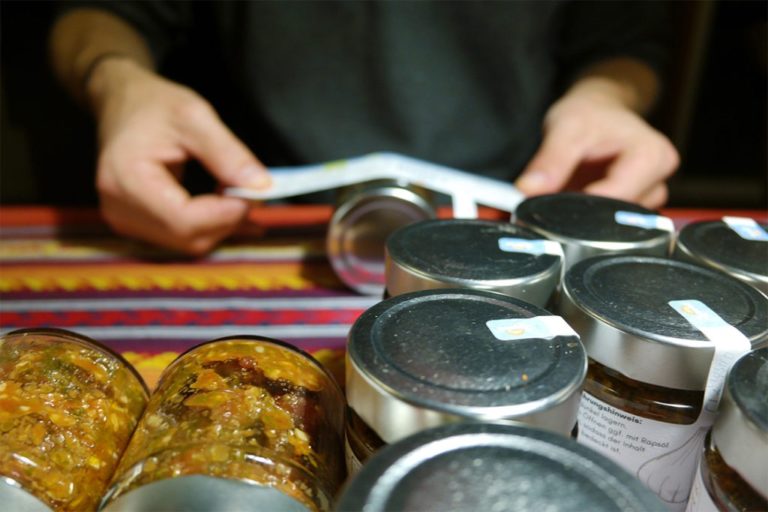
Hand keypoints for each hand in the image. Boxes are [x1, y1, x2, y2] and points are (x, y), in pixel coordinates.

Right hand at [87, 58, 269, 254]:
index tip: (255, 193)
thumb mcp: (195, 117)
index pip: (184, 220)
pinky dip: (210, 225)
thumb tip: (262, 187)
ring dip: (222, 223)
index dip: (226, 214)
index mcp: (128, 179)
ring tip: (239, 193)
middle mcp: (119, 208)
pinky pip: (182, 237)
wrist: (121, 104)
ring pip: (189, 242)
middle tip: (253, 192)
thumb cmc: (153, 104)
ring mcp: (125, 220)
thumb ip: (229, 154)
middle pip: (188, 237)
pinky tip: (227, 206)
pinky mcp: (136, 224)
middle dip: (228, 219)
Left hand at [515, 75, 678, 208]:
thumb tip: (527, 190)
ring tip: (571, 189)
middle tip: (558, 195)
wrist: (599, 110)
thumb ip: (549, 161)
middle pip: (617, 215)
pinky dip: (590, 215)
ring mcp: (648, 196)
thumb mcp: (565, 128)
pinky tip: (578, 197)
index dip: (581, 205)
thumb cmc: (589, 115)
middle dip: (583, 212)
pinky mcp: (633, 206)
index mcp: (653, 157)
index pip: (616, 198)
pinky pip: (610, 223)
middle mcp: (658, 180)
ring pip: (614, 224)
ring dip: (586, 214)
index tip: (552, 202)